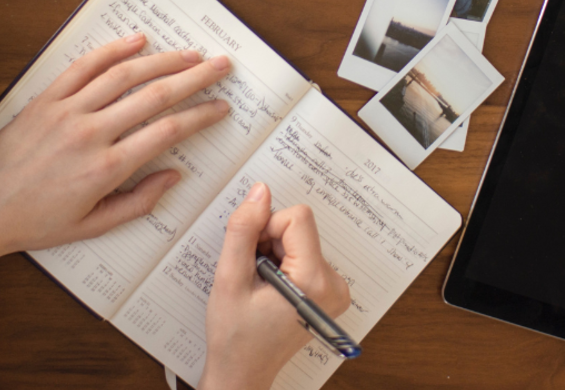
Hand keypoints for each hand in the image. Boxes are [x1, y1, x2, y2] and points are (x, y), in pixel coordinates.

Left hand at [0, 32, 230, 260]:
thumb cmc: (35, 222)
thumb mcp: (93, 226)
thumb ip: (138, 202)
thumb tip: (174, 176)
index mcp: (106, 168)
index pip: (168, 131)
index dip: (201, 116)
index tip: (221, 107)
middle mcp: (90, 133)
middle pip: (155, 95)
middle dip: (195, 77)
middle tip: (221, 66)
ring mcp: (66, 111)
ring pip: (124, 75)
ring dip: (162, 60)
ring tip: (190, 53)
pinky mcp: (46, 99)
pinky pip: (83, 67)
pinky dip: (112, 50)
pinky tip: (137, 41)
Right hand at [200, 183, 350, 389]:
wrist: (243, 372)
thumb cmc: (235, 335)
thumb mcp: (229, 278)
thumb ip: (243, 230)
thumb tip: (260, 192)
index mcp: (315, 281)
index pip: (297, 218)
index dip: (266, 228)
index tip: (252, 256)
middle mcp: (334, 284)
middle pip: (299, 228)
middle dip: (268, 242)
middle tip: (252, 275)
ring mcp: (335, 289)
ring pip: (299, 239)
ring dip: (273, 253)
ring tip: (259, 286)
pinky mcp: (329, 290)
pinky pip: (304, 254)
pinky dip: (282, 263)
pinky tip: (269, 288)